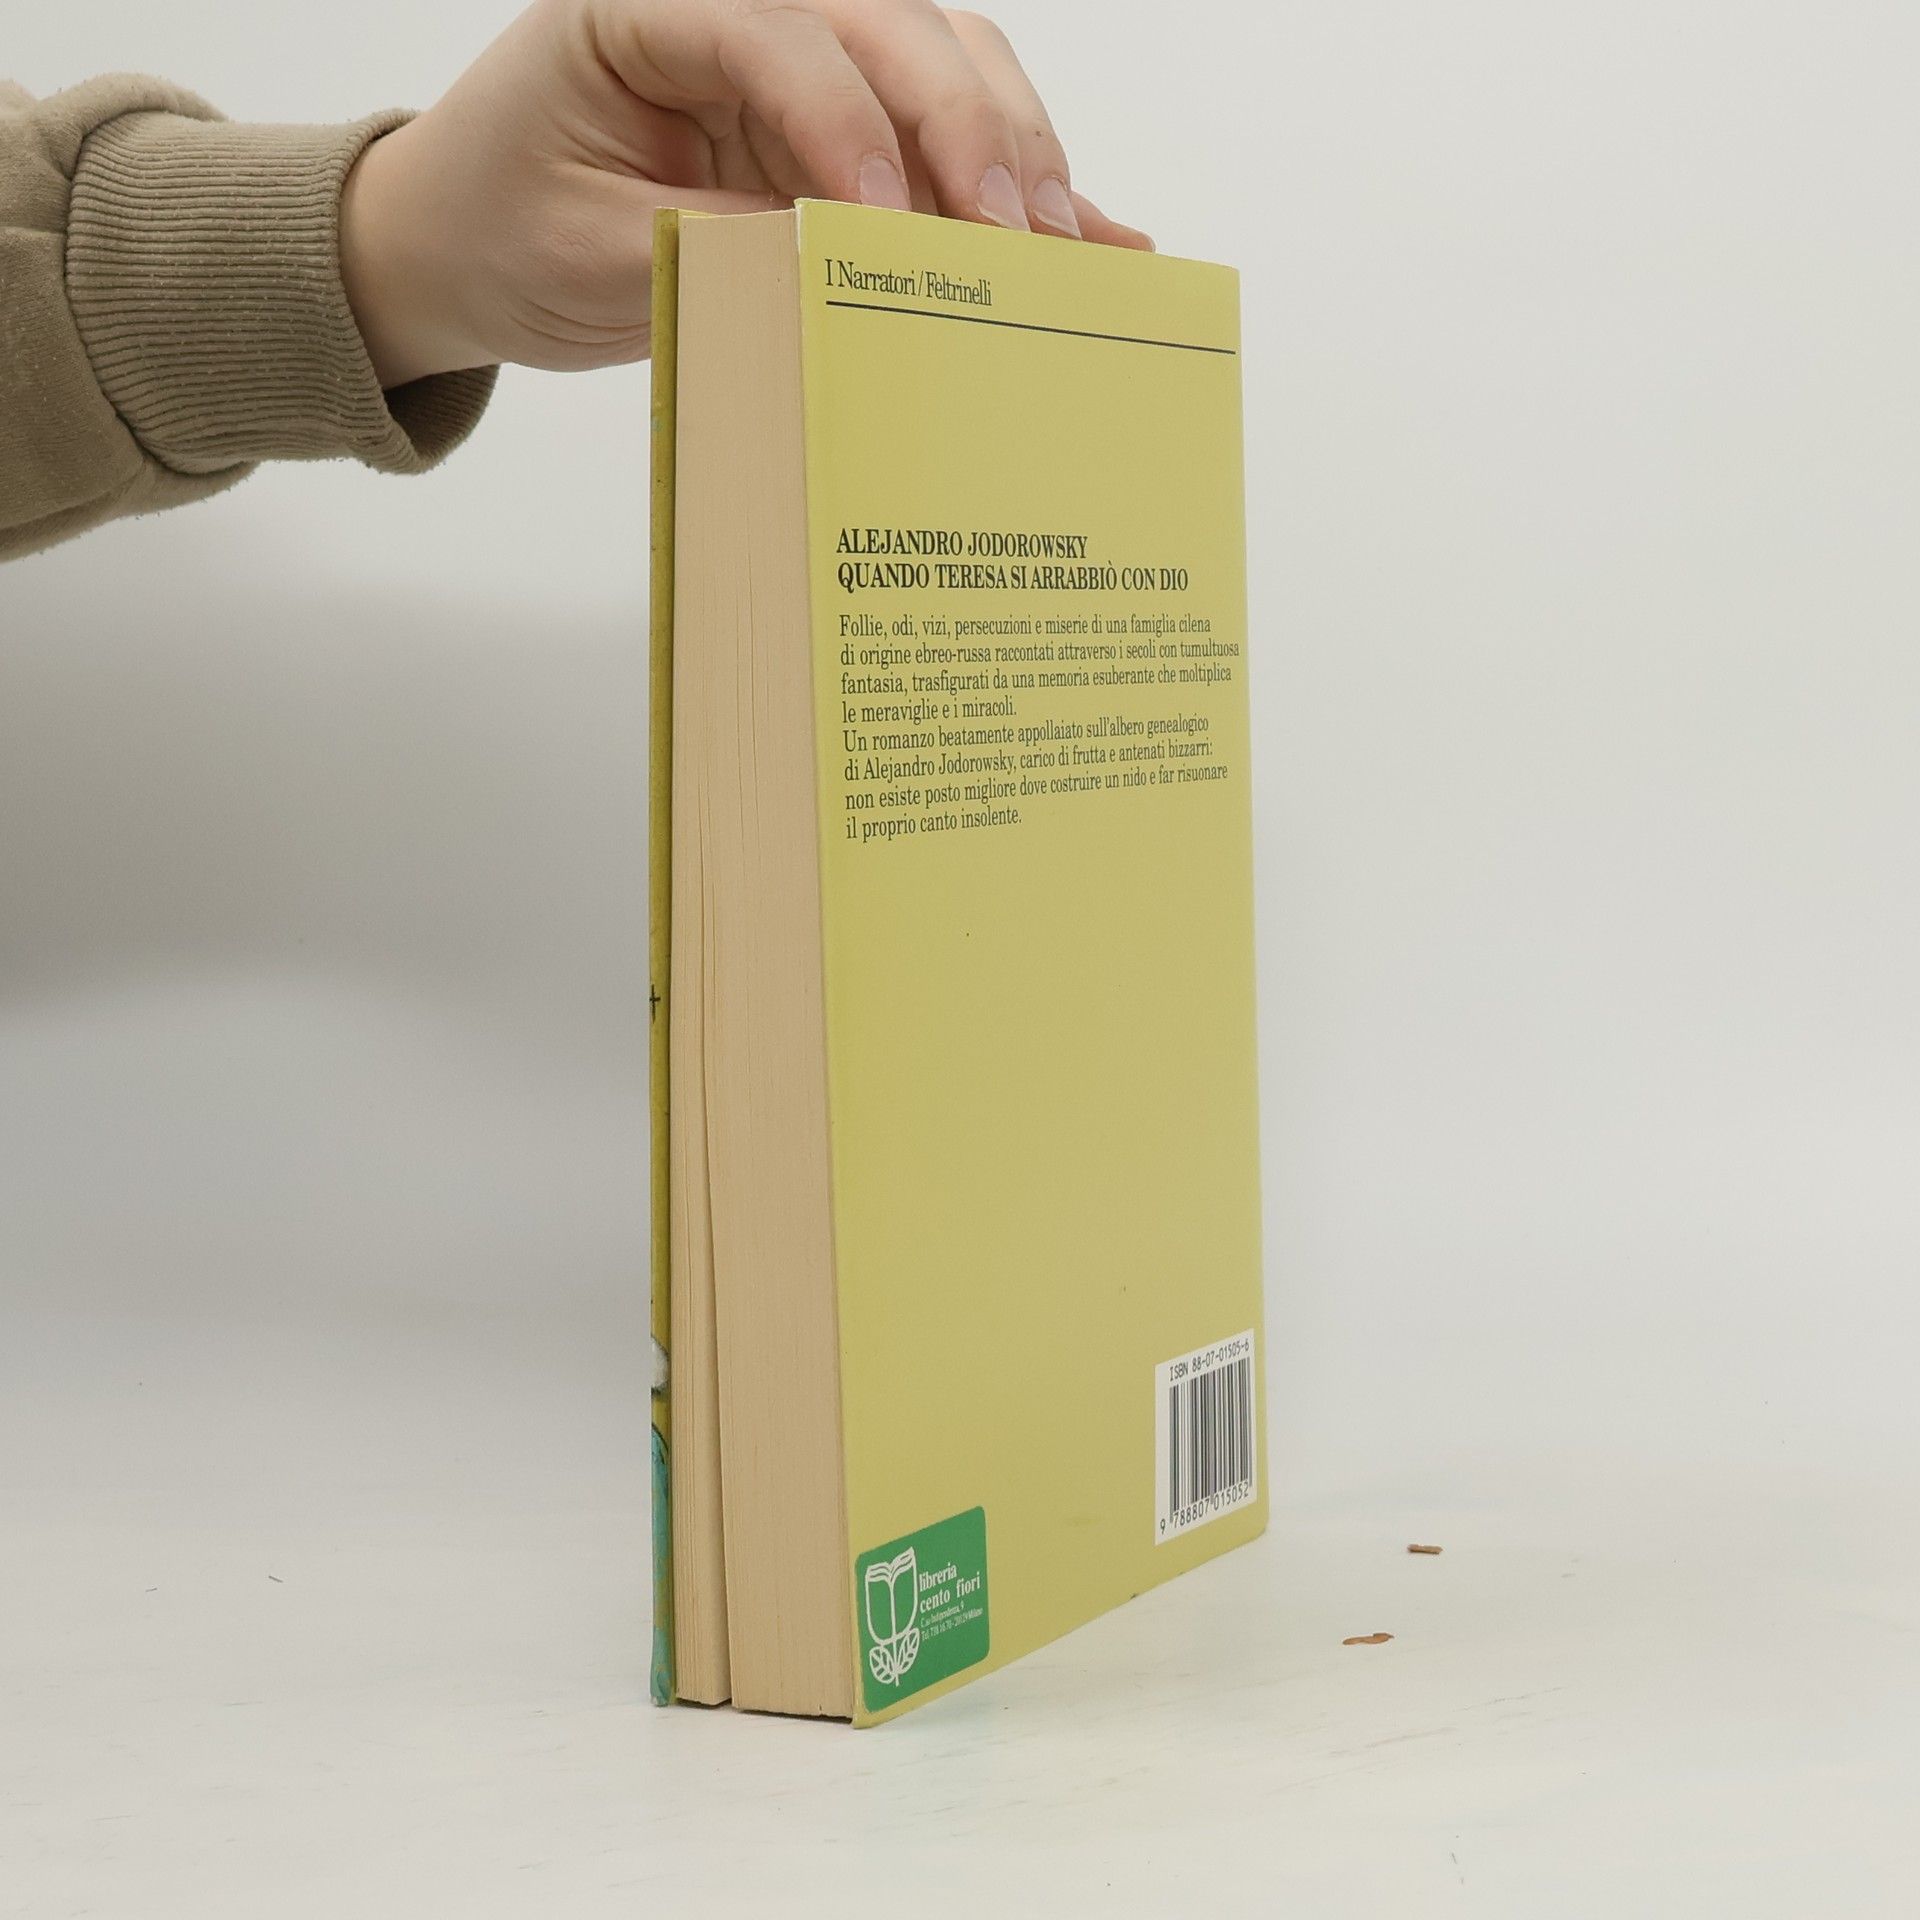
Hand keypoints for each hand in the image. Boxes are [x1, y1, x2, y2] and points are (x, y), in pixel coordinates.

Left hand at [339, 0, 1150, 386]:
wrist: (469, 240)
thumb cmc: (505, 226)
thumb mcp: (590, 251)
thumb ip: (714, 248)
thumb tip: (846, 269)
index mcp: (648, 5)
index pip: (770, 29)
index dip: (840, 119)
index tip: (883, 221)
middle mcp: (740, 8)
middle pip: (887, 26)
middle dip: (962, 128)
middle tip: (1011, 234)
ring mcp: (799, 61)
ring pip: (941, 60)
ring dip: (1008, 147)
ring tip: (1053, 245)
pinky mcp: (836, 126)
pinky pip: (939, 140)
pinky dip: (1012, 187)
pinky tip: (1087, 236)